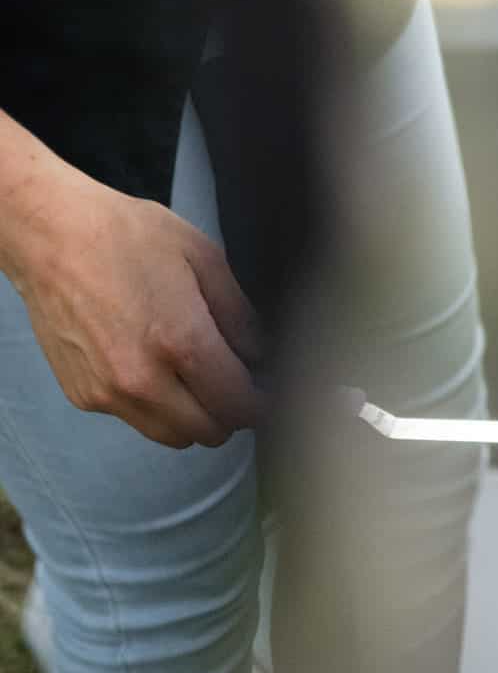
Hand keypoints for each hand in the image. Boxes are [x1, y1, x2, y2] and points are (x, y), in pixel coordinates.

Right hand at [9, 163, 264, 448]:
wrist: (54, 240)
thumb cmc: (130, 236)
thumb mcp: (203, 257)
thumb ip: (237, 312)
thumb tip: (260, 352)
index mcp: (180, 341)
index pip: (235, 402)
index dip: (260, 402)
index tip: (269, 391)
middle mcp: (143, 380)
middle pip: (207, 432)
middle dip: (231, 413)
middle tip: (237, 382)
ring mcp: (108, 394)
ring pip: (171, 436)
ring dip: (194, 418)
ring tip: (199, 377)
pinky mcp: (83, 397)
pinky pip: (135, 419)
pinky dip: (156, 407)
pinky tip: (156, 367)